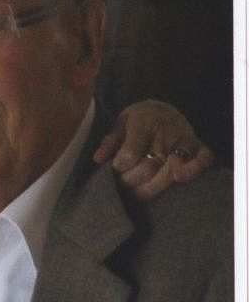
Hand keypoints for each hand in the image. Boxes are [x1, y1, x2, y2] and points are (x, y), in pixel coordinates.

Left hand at [94, 99, 213, 199]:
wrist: (162, 108)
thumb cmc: (137, 121)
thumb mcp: (120, 124)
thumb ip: (110, 142)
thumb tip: (98, 159)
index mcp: (143, 121)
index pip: (131, 151)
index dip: (121, 165)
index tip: (115, 169)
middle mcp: (165, 130)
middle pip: (150, 165)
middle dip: (134, 179)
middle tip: (124, 185)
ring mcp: (183, 138)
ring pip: (171, 168)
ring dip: (154, 185)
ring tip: (140, 193)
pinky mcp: (198, 145)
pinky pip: (203, 157)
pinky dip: (195, 168)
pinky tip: (180, 178)